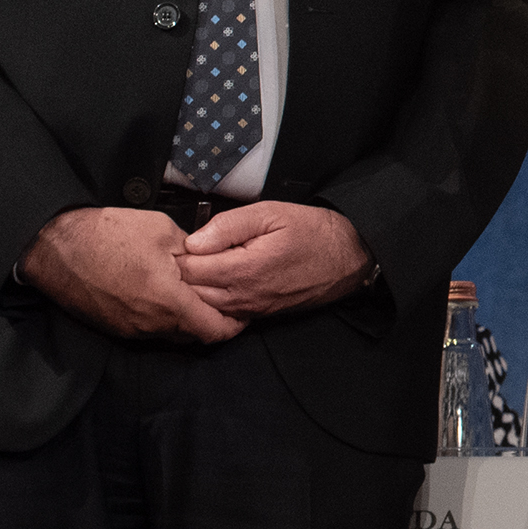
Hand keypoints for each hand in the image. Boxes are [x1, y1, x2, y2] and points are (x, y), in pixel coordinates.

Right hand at [23, 207, 247, 345]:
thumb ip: (195, 252)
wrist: (54, 247)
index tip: (243, 310)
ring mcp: (130, 329)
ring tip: (193, 294)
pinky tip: (163, 296)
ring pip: (172, 334)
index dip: (235, 324)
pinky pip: (149, 330)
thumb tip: (212, 260)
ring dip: (186, 320)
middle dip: (212, 320)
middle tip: (221, 299)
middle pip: (195, 335)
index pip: (215, 330)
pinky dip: (163, 319)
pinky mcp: (114, 327)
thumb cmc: (107, 234)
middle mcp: (150, 324)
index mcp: (168, 301)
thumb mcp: (163, 231)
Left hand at [174, 201, 374, 318]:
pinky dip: (211, 300)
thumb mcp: (271, 213)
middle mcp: (243, 296)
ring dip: (196, 288)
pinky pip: (222, 313)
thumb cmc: (313, 232)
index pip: (188, 269)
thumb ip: (228, 225)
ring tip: (202, 265)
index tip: (184, 240)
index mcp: (243, 269)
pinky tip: (218, 281)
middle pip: (189, 292)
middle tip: (190, 252)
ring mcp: (250, 309)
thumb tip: (193, 241)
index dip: (179, 253)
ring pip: (202, 306)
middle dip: (182, 274)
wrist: (348, 257)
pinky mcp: (258, 315)